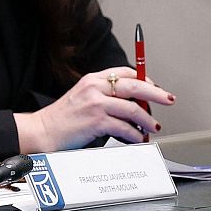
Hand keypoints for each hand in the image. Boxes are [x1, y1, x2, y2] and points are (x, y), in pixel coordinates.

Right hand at [13, 68, 174, 153]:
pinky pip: (125, 127)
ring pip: (133, 108)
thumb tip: (134, 104)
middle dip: (156, 93)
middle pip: (135, 85)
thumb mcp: (83, 98)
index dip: (145, 79)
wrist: (42, 131)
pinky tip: (136, 138)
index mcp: (92, 80)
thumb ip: (105, 96)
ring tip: (153, 127)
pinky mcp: (96, 121)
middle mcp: (95, 88)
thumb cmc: (63, 119)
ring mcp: (96, 104)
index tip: (155, 88)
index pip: (125, 72)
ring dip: (148, 120)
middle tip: (168, 99)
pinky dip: (135, 135)